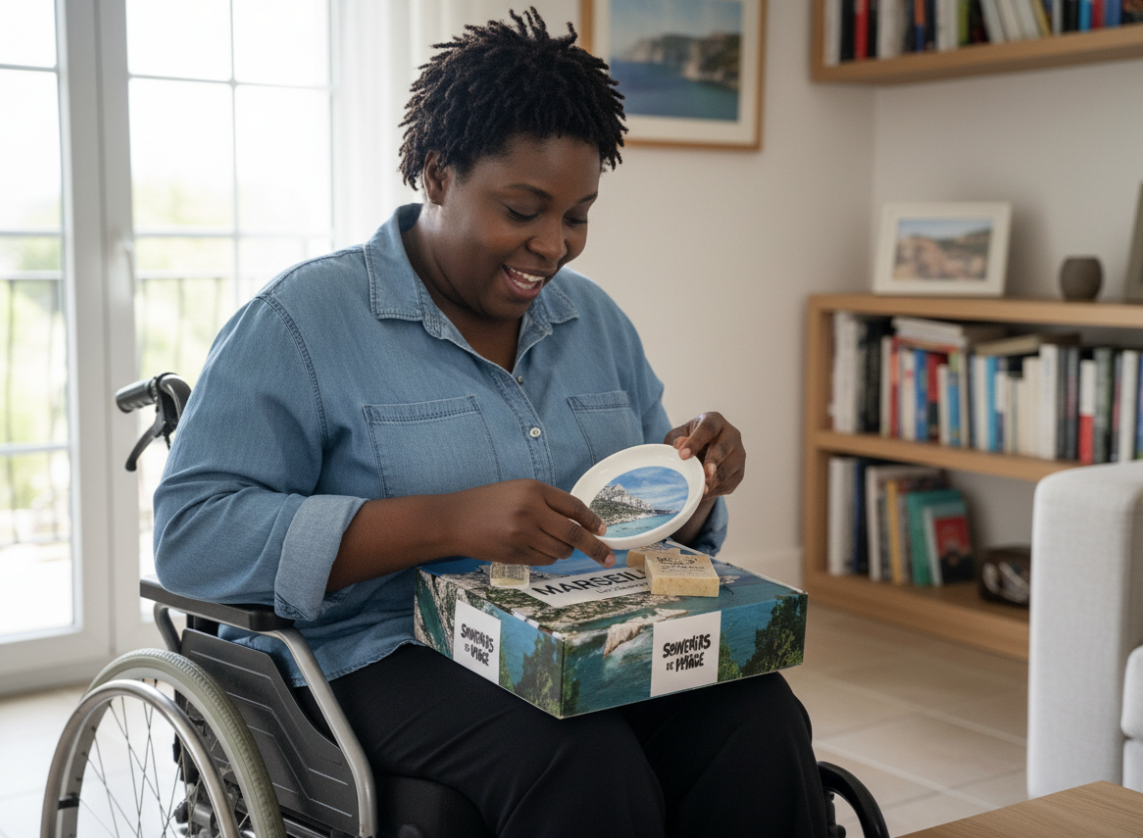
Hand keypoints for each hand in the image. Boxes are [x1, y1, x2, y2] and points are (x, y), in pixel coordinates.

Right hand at [448, 479, 614, 567]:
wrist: (454, 520)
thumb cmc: (487, 503)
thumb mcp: (518, 491)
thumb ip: (547, 502)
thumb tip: (580, 523)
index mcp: (533, 490)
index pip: (573, 506)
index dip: (592, 520)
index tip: (603, 530)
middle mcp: (529, 511)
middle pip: (572, 534)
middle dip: (595, 547)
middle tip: (609, 557)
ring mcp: (522, 535)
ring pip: (560, 551)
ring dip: (565, 551)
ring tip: (550, 542)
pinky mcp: (515, 554)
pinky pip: (544, 560)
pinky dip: (547, 557)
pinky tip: (534, 548)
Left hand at [664, 412, 745, 499]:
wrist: (701, 454)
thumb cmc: (687, 442)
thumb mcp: (678, 437)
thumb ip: (677, 439)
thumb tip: (679, 445)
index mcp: (714, 421)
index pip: (707, 429)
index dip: (695, 441)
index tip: (682, 455)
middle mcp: (731, 434)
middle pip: (723, 447)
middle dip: (713, 461)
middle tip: (704, 474)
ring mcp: (739, 453)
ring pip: (730, 466)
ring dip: (717, 479)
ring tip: (703, 490)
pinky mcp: (740, 471)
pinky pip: (731, 482)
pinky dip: (718, 490)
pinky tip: (705, 494)